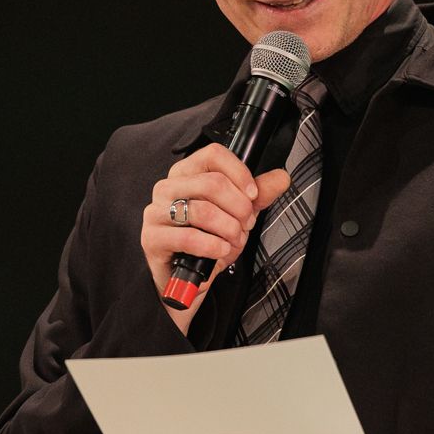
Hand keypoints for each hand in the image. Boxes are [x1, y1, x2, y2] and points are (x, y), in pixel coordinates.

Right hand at [140, 144, 289, 333]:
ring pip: (203, 210)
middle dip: (239, 208)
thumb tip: (281, 178)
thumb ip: (258, 195)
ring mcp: (156, 212)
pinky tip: (221, 251)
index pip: (213, 155)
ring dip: (228, 229)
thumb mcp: (237, 215)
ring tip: (234, 240)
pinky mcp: (152, 238)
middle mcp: (168, 187)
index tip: (253, 194)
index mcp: (186, 173)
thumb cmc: (208, 242)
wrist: (187, 279)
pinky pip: (189, 237)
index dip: (239, 173)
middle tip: (246, 224)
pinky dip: (213, 246)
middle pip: (212, 183)